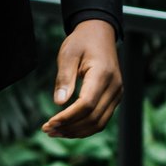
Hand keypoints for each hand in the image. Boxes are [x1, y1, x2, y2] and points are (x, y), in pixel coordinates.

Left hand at [42, 20, 122, 137]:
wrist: (100, 33)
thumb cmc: (82, 41)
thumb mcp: (68, 54)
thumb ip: (64, 78)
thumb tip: (59, 103)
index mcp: (103, 74)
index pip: (86, 104)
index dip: (68, 117)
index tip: (49, 122)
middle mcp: (115, 86)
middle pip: (93, 117)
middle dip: (70, 127)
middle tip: (47, 130)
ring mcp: (117, 93)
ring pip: (99, 123)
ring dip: (77, 131)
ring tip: (55, 132)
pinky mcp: (115, 98)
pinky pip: (102, 119)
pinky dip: (85, 127)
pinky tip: (68, 128)